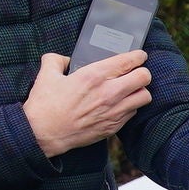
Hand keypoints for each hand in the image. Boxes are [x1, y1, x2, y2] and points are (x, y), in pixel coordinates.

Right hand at [24, 49, 151, 156]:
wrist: (43, 133)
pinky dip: (131, 107)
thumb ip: (56, 60)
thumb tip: (64, 59)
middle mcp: (109, 92)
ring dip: (140, 91)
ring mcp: (114, 111)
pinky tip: (120, 105)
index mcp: (94, 75)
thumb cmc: (45, 105)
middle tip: (135, 72)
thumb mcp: (47, 74)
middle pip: (144, 77)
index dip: (138, 56)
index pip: (129, 61)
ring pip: (145, 96)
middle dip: (142, 72)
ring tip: (131, 90)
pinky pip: (134, 112)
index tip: (138, 55)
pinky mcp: (113, 126)